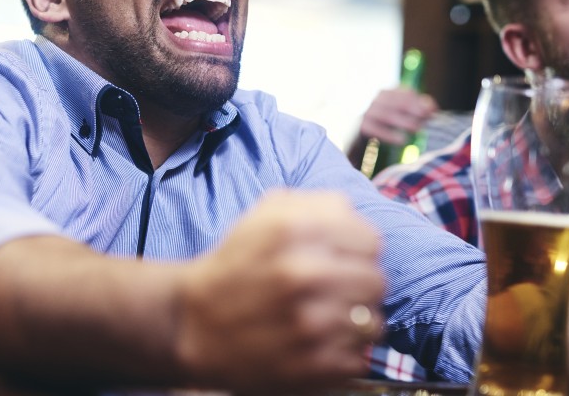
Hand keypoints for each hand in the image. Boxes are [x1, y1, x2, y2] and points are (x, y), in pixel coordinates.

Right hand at [175, 191, 384, 391]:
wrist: (192, 323)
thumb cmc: (235, 267)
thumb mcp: (264, 216)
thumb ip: (317, 204)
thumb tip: (357, 216)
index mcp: (296, 229)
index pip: (371, 240)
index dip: (358, 252)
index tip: (341, 262)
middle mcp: (305, 272)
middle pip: (377, 282)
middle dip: (358, 288)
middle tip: (333, 294)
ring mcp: (311, 322)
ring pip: (372, 323)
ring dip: (354, 324)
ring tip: (326, 321)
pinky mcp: (312, 365)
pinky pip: (358, 358)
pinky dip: (342, 355)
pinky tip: (317, 345)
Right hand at [358, 88, 437, 145]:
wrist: (359, 142)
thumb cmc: (385, 127)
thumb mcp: (401, 116)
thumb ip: (417, 110)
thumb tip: (432, 108)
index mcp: (387, 93)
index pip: (406, 93)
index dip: (420, 101)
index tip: (433, 111)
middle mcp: (376, 100)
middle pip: (397, 102)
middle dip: (414, 110)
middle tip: (426, 120)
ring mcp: (366, 112)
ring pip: (386, 115)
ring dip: (404, 121)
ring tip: (417, 130)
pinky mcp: (360, 126)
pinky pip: (374, 129)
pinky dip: (389, 134)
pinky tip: (402, 141)